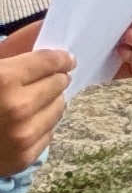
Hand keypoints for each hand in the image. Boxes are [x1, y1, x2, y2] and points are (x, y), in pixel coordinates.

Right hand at [0, 42, 76, 173]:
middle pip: (58, 84)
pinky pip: (49, 132)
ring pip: (58, 108)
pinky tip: (26, 121)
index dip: (59, 58)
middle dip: (55, 78)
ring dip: (50, 101)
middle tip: (51, 77)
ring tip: (35, 99)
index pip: (49, 62)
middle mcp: (18, 108)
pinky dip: (41, 124)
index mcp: (4, 80)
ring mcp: (23, 135)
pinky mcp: (24, 157)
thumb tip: (39, 35)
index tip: (65, 59)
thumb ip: (12, 53)